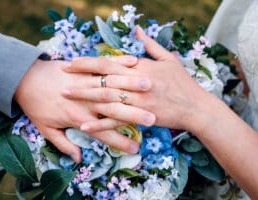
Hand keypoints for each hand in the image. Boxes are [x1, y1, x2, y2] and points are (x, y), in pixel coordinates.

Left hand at [14, 57, 154, 161]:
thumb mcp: (45, 129)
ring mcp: (86, 83)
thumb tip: (78, 158)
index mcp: (78, 118)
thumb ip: (63, 143)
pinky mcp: (84, 69)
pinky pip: (104, 65)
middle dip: (134, 114)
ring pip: (112, 85)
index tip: (135, 149)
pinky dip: (119, 63)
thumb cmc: (34, 104)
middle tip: (153, 118)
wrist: (23, 78)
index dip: (119, 142)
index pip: (104, 133)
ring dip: (132, 85)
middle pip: (113, 109)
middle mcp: (86, 102)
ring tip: (150, 87)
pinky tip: (134, 62)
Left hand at [63, 27, 208, 132]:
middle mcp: (136, 83)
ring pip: (106, 98)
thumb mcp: (168, 59)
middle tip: (61, 77)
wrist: (195, 107)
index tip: (72, 62)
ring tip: (66, 96)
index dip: (89, 62)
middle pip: (103, 79)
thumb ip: (150, 44)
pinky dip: (99, 124)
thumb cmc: (183, 82)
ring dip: (84, 97)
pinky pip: (116, 122)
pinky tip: (83, 125)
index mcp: (141, 67)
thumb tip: (137, 30)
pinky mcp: (139, 117)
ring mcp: (137, 101)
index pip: (109, 62)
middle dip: (81, 77)